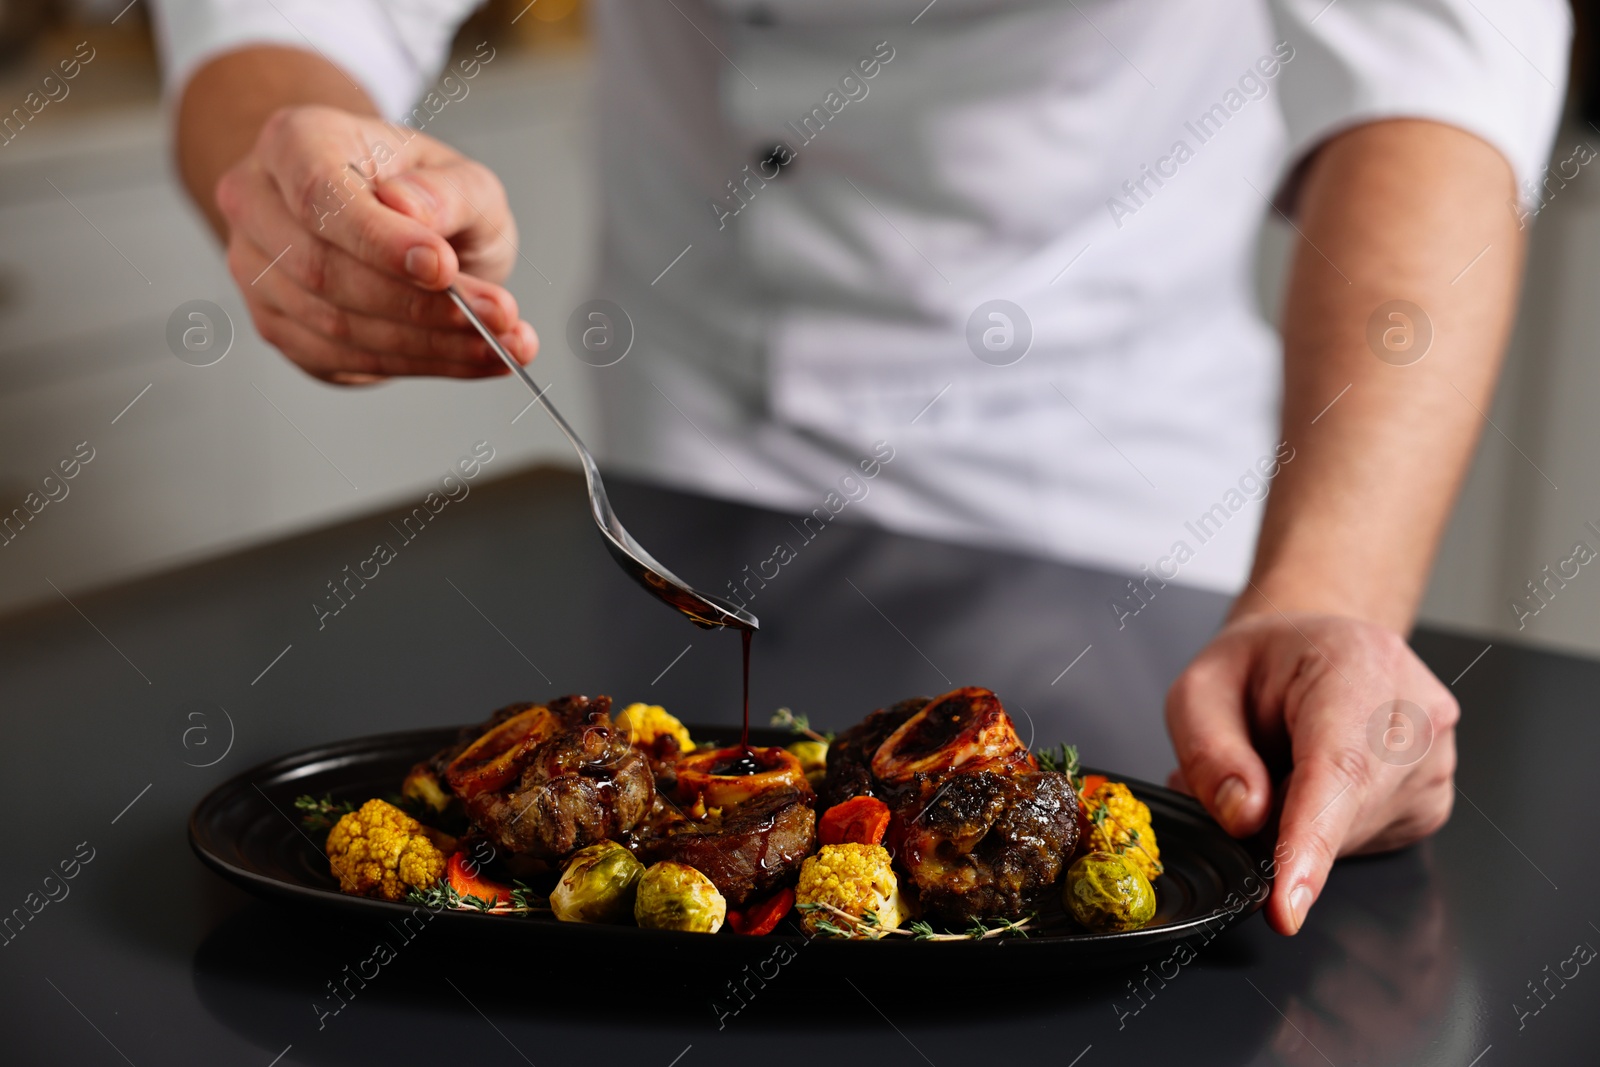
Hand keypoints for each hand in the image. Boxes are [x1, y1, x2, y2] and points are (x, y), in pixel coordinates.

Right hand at [214, 105, 537, 383]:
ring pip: (336, 326)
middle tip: (498, 317)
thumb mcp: (460, 173)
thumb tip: (414, 213)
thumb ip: (448, 190)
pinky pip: (348, 360)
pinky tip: (477, 359)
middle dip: (421, 305)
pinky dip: (423, 365)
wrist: (397, 220)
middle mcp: (258, 205)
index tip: (443, 268)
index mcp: (294, 142)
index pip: (319, 195)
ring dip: (431, 345)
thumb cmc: (421, 189)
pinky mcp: (283, 329)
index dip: (379, 240)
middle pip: (324, 269)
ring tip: (506, 344)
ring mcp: (258, 273)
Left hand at [1164, 612, 1457, 935]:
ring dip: (1294, 825)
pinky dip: (1320, 830)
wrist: (1313, 648)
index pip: (1339, 769)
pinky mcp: (1428, 802)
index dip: (1310, 843)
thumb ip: (1210, 751)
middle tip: (1235, 784)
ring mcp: (1434, 760)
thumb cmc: (1260, 664)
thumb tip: (1244, 818)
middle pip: (1342, 811)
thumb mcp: (1201, 688)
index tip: (1287, 905)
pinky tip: (1305, 783)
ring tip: (1272, 767)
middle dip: (1274, 824)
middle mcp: (1416, 711)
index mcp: (1359, 663)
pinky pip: (1362, 842)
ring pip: (1350, 836)